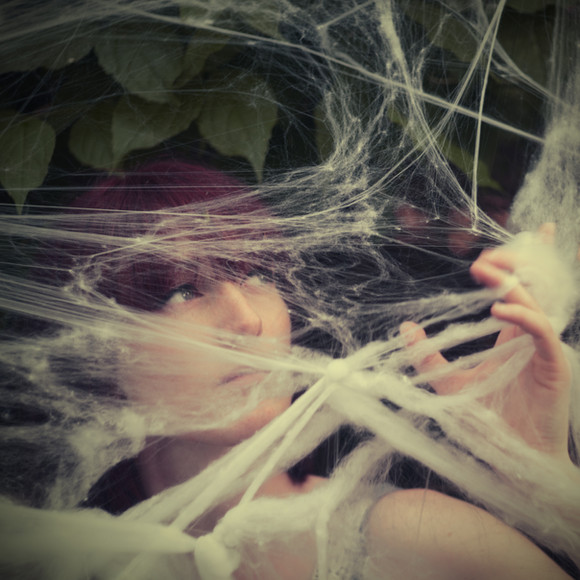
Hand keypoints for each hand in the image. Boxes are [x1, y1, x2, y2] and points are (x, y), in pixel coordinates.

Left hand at [401, 224, 573, 462]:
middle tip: (488, 252)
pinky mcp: (554, 367)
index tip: (482, 255)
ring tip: (485, 268)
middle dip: (515, 263)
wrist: (511, 460)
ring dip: (513, 282)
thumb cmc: (486, 424)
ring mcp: (544, 351)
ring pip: (537, 304)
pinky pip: (543, 334)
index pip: (515, 294)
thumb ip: (428, 356)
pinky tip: (499, 310)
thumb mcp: (449, 383)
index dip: (506, 270)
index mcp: (511, 338)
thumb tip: (406, 327)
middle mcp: (530, 339)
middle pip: (531, 289)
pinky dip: (524, 317)